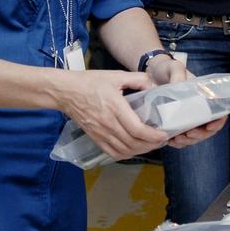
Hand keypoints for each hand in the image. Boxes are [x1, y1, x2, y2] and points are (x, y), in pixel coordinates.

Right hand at [53, 70, 168, 160]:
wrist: (66, 91)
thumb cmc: (90, 82)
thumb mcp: (116, 75)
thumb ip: (138, 79)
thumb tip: (155, 86)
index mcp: (114, 107)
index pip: (137, 129)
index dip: (153, 136)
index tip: (164, 134)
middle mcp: (108, 123)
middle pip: (133, 143)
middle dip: (151, 144)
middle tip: (162, 140)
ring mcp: (100, 133)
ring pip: (124, 150)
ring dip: (141, 151)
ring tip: (152, 145)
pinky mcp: (95, 138)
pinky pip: (112, 153)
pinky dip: (126, 155)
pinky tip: (134, 149)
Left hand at [137, 57, 220, 147]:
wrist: (151, 74)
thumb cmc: (166, 69)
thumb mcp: (174, 67)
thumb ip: (178, 75)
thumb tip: (180, 86)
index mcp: (204, 96)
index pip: (219, 112)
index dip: (218, 122)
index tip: (209, 126)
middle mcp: (199, 109)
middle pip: (208, 129)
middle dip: (200, 135)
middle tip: (189, 135)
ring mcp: (188, 117)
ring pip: (196, 136)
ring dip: (189, 141)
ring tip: (178, 139)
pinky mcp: (176, 123)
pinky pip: (182, 138)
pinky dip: (178, 142)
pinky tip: (171, 140)